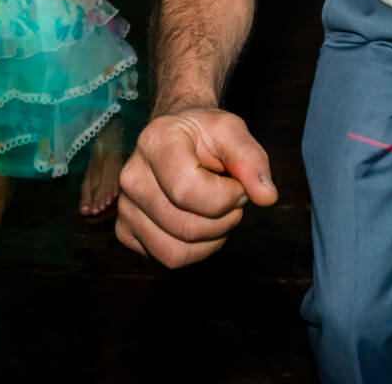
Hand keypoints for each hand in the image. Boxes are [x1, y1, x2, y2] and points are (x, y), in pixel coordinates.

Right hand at [115, 106, 276, 267]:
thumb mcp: (233, 132)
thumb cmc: (204, 134)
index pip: (187, 191)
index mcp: (155, 143)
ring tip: (217, 211)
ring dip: (212, 239)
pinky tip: (199, 221)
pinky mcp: (125, 231)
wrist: (176, 136)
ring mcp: (125, 207)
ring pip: (176, 252)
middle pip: (186, 228)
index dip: (226, 197)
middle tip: (232, 199)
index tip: (237, 183)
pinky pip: (167, 259)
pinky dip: (195, 250)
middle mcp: (132, 177)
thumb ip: (252, 160)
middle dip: (224, 220)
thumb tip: (267, 197)